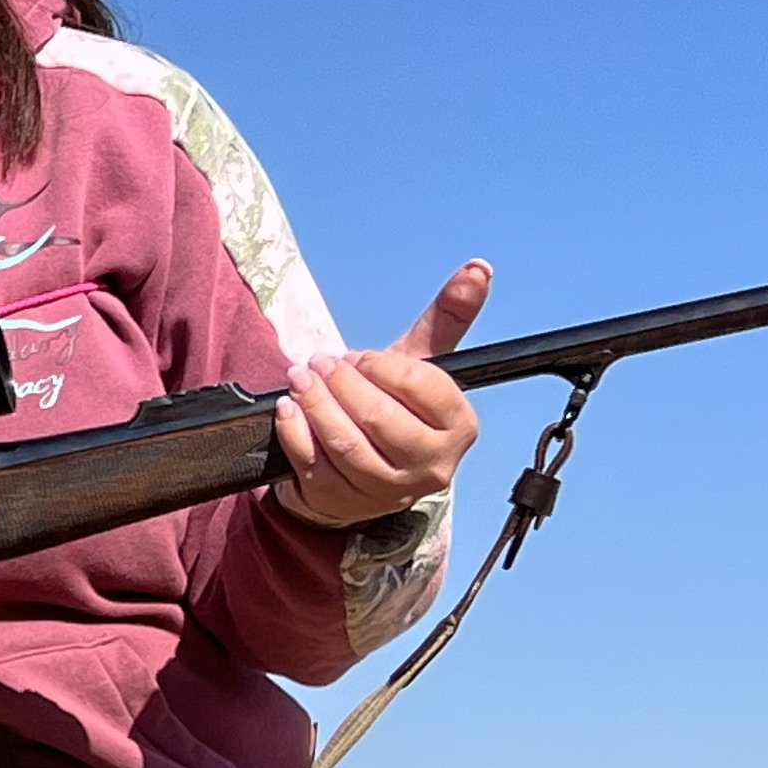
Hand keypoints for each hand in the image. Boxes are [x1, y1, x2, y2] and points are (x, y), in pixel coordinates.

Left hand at [274, 260, 488, 528]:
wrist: (363, 466)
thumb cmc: (397, 406)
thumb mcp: (422, 362)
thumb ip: (447, 317)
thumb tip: (479, 267)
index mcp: (460, 427)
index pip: (424, 388)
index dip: (384, 367)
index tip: (361, 357)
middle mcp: (431, 466)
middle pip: (381, 418)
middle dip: (343, 384)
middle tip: (320, 362)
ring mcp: (387, 490)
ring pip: (347, 444)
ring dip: (316, 405)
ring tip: (300, 377)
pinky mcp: (345, 501)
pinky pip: (315, 464)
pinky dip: (296, 432)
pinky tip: (288, 408)